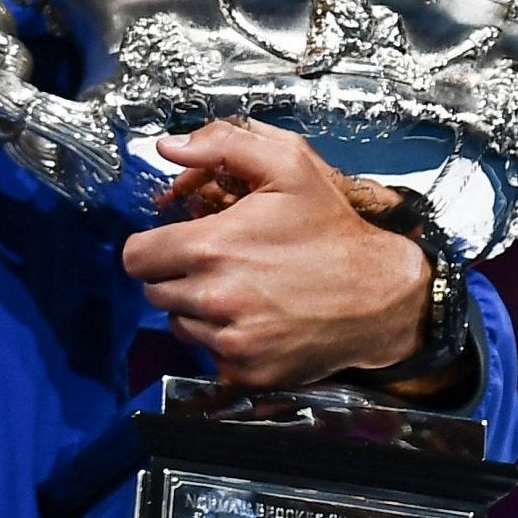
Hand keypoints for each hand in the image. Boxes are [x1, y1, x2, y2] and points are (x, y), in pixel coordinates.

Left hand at [121, 119, 427, 388]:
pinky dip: (220, 338)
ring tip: (239, 289)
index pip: (135, 256)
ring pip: (178, 323)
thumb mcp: (289, 166)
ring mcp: (229, 340)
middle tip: (215, 263)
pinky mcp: (245, 373)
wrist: (381, 296)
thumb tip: (168, 146)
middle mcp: (214, 299)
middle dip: (174, 274)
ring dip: (195, 307)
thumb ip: (223, 144)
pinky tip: (253, 318)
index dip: (151, 246)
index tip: (176, 242)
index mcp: (212, 247)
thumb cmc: (331, 229)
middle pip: (152, 290)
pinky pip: (207, 354)